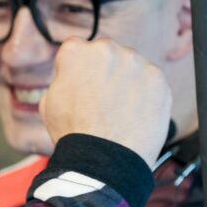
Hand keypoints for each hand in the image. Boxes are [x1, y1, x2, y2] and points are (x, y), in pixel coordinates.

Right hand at [39, 38, 171, 168]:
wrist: (104, 158)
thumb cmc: (73, 132)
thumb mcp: (48, 102)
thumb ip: (62, 80)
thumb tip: (71, 77)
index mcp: (75, 51)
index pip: (77, 48)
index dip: (77, 69)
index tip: (81, 85)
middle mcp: (107, 49)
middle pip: (107, 54)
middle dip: (105, 71)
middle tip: (102, 100)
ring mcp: (135, 62)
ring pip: (131, 66)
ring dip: (126, 81)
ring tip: (119, 111)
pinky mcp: (158, 78)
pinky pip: (150, 81)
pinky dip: (145, 94)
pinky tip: (134, 113)